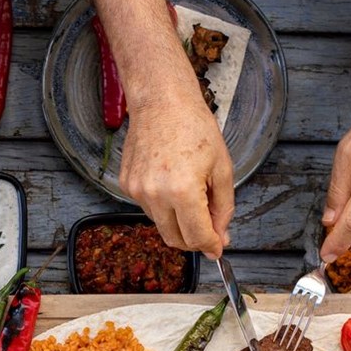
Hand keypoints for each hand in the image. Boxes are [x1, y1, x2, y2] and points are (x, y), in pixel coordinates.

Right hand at [118, 98, 233, 258]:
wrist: (162, 102)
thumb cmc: (194, 127)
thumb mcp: (222, 168)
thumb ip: (223, 207)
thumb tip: (221, 236)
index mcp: (182, 190)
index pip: (197, 236)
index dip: (211, 246)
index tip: (218, 248)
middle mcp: (155, 195)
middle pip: (175, 239)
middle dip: (194, 240)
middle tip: (209, 230)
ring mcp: (137, 191)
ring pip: (161, 224)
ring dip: (178, 221)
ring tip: (190, 194)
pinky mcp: (127, 185)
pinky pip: (148, 208)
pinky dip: (163, 205)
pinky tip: (171, 181)